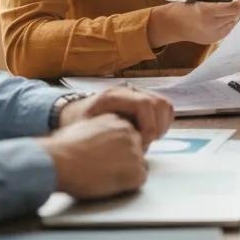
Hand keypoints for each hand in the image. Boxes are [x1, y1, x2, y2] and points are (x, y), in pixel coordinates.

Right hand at [39, 114, 145, 199]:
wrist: (60, 161)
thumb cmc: (63, 147)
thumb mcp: (84, 126)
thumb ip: (99, 129)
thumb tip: (97, 139)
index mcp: (117, 120)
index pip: (127, 136)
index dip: (116, 150)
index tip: (105, 157)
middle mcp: (129, 133)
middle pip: (135, 149)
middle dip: (124, 160)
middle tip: (105, 169)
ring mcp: (134, 151)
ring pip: (138, 164)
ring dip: (126, 172)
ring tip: (105, 177)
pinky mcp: (135, 171)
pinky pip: (139, 180)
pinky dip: (128, 185)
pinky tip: (111, 183)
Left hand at [57, 85, 173, 148]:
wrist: (75, 113)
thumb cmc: (80, 126)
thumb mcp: (88, 132)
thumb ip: (107, 137)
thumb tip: (133, 149)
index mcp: (113, 96)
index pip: (145, 104)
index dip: (149, 126)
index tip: (142, 144)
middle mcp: (128, 90)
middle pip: (159, 103)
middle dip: (157, 127)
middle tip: (145, 143)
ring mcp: (137, 92)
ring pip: (164, 104)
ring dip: (162, 124)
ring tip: (149, 139)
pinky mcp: (143, 98)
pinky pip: (163, 107)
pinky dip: (163, 121)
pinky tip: (150, 134)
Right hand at [147, 0, 239, 46]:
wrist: (173, 25)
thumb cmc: (184, 4)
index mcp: (206, 12)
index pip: (233, 8)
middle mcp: (211, 26)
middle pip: (236, 13)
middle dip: (238, 3)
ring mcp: (214, 35)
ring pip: (234, 20)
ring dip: (233, 11)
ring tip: (224, 5)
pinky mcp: (215, 40)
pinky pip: (229, 27)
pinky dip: (228, 19)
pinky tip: (220, 15)